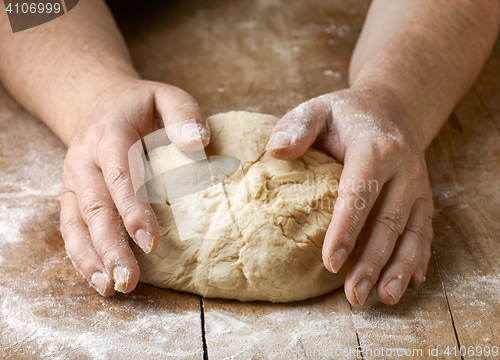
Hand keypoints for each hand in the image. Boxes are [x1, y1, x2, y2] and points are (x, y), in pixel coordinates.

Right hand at [60, 78, 208, 295]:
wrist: (101, 104)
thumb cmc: (140, 106)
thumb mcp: (165, 96)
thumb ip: (183, 114)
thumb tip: (199, 143)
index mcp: (108, 135)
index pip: (119, 174)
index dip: (133, 209)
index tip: (150, 241)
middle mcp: (84, 160)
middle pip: (95, 207)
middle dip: (110, 246)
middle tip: (129, 279)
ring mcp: (73, 180)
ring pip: (76, 223)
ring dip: (92, 258)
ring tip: (111, 287)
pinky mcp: (72, 196)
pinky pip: (70, 228)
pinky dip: (80, 255)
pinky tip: (97, 278)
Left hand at [266, 86, 432, 305]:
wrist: (391, 109)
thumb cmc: (346, 115)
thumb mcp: (318, 109)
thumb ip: (297, 126)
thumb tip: (275, 151)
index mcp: (375, 148)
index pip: (359, 193)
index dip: (345, 229)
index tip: (330, 262)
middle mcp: (404, 169)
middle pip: (387, 221)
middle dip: (371, 261)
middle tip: (353, 295)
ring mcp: (418, 186)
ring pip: (410, 232)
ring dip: (397, 268)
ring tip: (383, 298)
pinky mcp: (422, 198)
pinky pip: (423, 231)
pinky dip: (417, 258)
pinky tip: (409, 282)